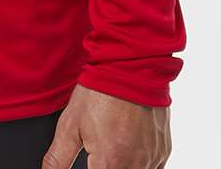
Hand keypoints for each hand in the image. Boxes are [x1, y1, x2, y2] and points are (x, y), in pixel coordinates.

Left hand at [41, 83, 172, 167]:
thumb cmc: (100, 91)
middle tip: (96, 156)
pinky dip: (139, 165)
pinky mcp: (163, 150)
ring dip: (121, 167)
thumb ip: (57, 159)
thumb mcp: (69, 124)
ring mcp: (152, 158)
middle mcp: (135, 166)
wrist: (130, 64)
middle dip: (104, 167)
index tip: (88, 163)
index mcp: (110, 163)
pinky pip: (153, 168)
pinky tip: (127, 151)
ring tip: (110, 147)